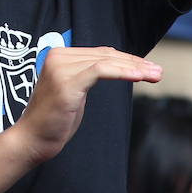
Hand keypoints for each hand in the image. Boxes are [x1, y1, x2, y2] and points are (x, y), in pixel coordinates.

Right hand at [10, 46, 159, 164]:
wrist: (33, 139)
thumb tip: (113, 66)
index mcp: (60, 55)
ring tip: (155, 75)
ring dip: (135, 68)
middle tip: (158, 72)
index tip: (148, 68)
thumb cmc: (54, 120)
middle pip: (106, 55)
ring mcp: (61, 68)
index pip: (101, 53)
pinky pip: (100, 71)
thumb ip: (87, 75)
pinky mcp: (67, 82)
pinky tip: (139, 77)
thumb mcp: (74, 91)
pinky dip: (122, 72)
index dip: (127, 59)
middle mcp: (59, 56)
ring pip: (106, 61)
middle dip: (136, 62)